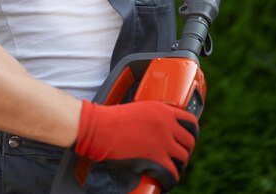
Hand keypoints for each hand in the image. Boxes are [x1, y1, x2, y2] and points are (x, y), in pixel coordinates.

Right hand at [75, 99, 198, 191]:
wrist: (98, 128)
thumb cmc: (112, 120)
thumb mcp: (139, 109)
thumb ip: (154, 118)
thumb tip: (161, 131)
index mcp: (163, 110)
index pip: (191, 121)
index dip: (192, 133)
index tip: (187, 140)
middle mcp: (166, 125)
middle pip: (190, 142)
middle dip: (184, 151)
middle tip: (175, 157)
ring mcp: (162, 142)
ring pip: (183, 159)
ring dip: (177, 166)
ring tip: (168, 169)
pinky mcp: (156, 160)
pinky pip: (172, 174)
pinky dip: (169, 180)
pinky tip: (163, 181)